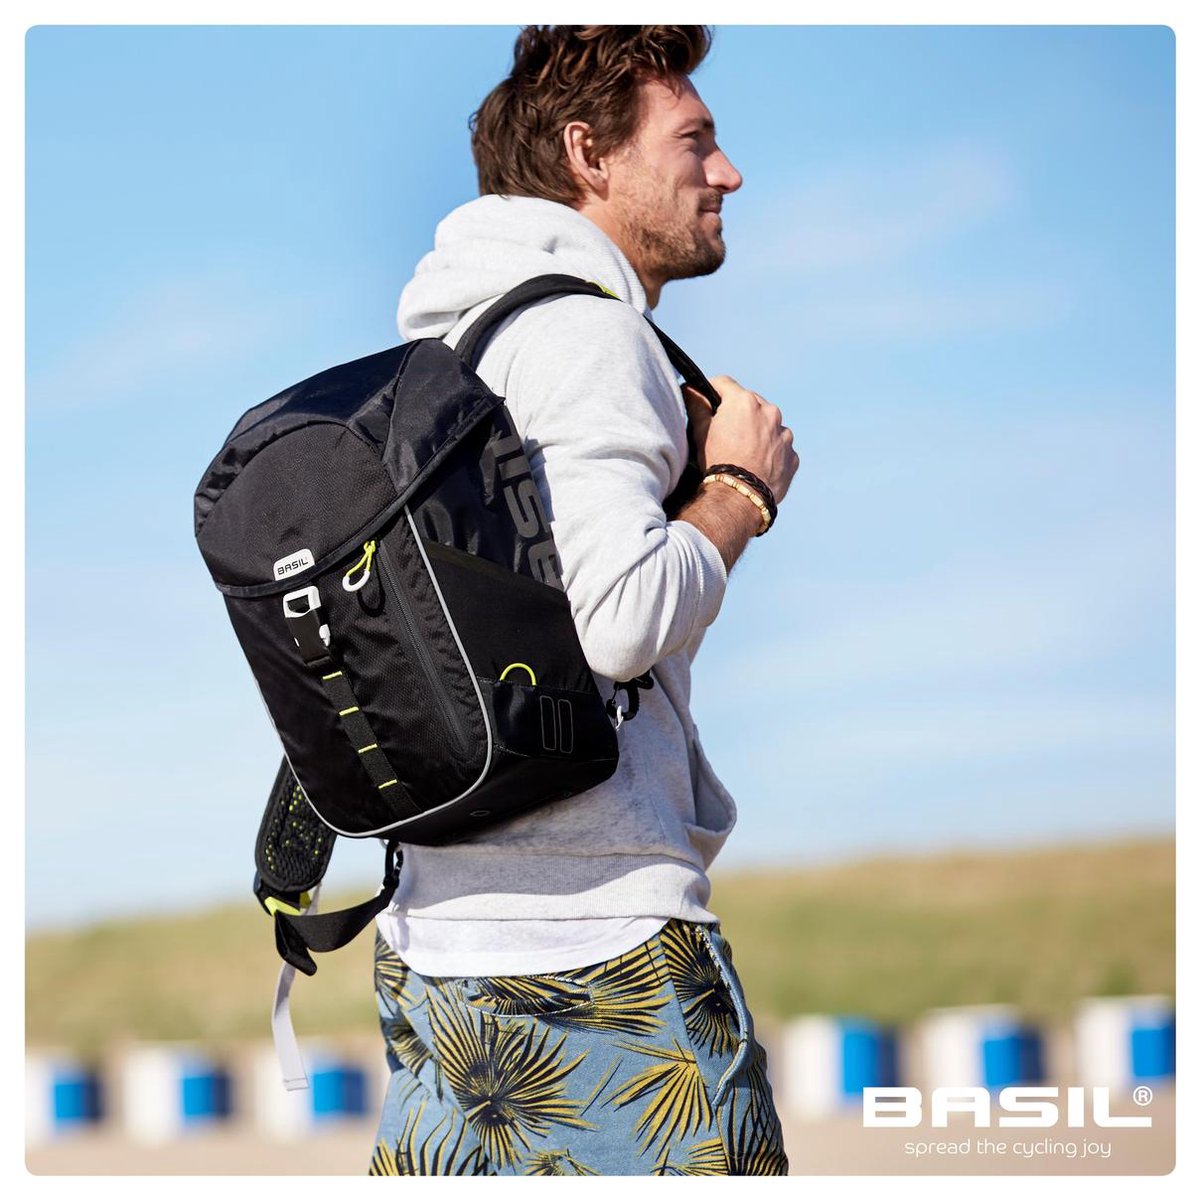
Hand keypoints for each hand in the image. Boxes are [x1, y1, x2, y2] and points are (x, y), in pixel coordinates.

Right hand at [684, 375, 797, 503]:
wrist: (739, 498)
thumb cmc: (717, 462)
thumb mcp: (700, 431)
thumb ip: (697, 405)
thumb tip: (692, 389)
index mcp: (744, 402)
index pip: (724, 384)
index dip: (711, 390)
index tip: (706, 400)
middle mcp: (770, 412)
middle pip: (750, 404)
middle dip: (738, 414)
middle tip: (725, 432)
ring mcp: (784, 435)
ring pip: (768, 426)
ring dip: (758, 433)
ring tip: (743, 452)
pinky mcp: (792, 456)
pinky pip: (780, 448)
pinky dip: (770, 453)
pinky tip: (757, 466)